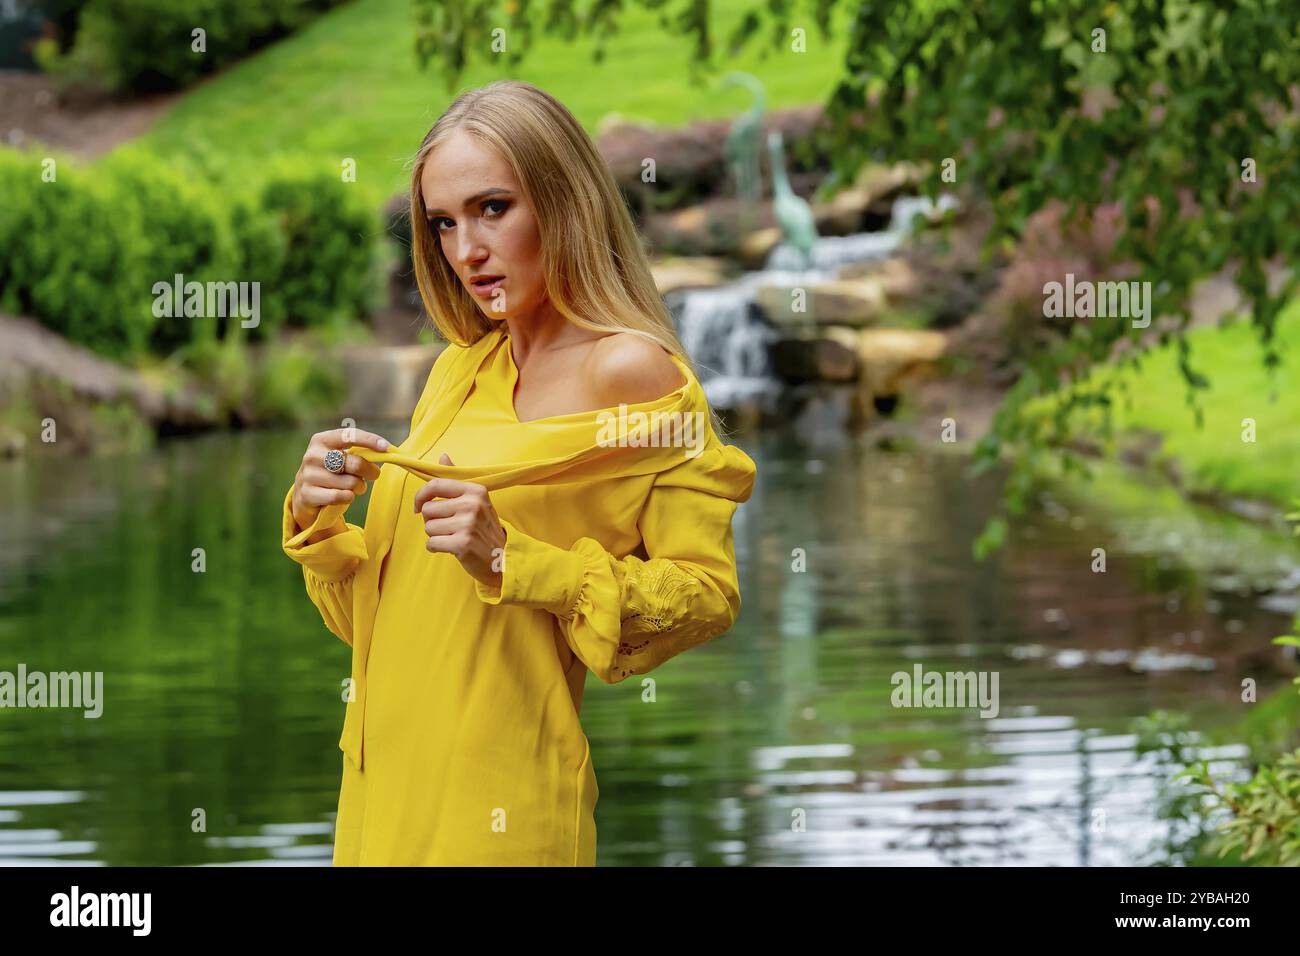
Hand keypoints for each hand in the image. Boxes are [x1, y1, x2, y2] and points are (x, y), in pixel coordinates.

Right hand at [291, 427, 390, 537]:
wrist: (306, 497)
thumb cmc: (331, 473)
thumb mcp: (340, 458)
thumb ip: (358, 453)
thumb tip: (386, 452)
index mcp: (321, 440)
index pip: (349, 436)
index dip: (369, 440)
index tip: (386, 447)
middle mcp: (312, 455)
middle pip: (355, 463)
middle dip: (370, 471)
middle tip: (373, 475)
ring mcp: (308, 475)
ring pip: (351, 483)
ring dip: (359, 487)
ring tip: (353, 487)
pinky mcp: (307, 494)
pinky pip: (341, 496)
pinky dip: (348, 498)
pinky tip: (344, 496)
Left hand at [414, 453, 505, 588]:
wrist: (499, 557)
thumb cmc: (482, 527)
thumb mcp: (475, 499)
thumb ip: (456, 478)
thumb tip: (443, 456)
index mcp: (475, 490)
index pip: (435, 485)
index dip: (420, 496)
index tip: (419, 506)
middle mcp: (472, 504)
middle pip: (428, 510)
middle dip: (431, 521)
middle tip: (448, 527)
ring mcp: (468, 524)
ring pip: (428, 528)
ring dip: (435, 535)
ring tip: (452, 537)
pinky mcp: (463, 543)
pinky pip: (431, 543)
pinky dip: (436, 548)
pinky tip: (450, 548)